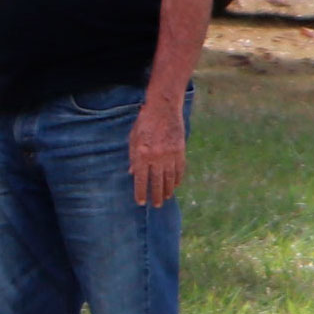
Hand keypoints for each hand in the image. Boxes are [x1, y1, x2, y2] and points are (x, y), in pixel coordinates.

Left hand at [129, 90, 187, 207]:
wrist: (164, 108)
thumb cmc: (145, 122)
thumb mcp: (133, 139)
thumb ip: (133, 158)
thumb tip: (132, 174)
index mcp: (142, 154)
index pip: (141, 179)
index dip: (140, 192)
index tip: (141, 202)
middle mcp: (156, 157)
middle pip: (157, 182)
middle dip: (156, 195)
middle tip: (157, 205)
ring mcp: (170, 154)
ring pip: (170, 178)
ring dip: (168, 190)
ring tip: (166, 198)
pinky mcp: (180, 150)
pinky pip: (180, 168)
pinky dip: (178, 178)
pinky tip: (176, 185)